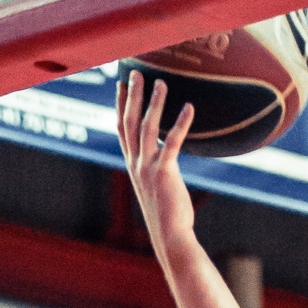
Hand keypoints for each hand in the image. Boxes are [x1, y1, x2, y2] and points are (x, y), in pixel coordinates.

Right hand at [118, 68, 197, 261]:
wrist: (170, 236)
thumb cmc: (167, 216)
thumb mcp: (156, 189)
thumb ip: (156, 171)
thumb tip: (164, 160)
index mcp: (132, 166)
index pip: (122, 129)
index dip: (119, 106)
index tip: (120, 86)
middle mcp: (136, 164)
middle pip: (129, 122)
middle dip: (131, 95)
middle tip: (134, 72)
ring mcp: (148, 168)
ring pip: (147, 127)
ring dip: (153, 102)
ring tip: (161, 81)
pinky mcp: (165, 173)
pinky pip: (172, 142)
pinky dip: (180, 123)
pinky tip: (189, 107)